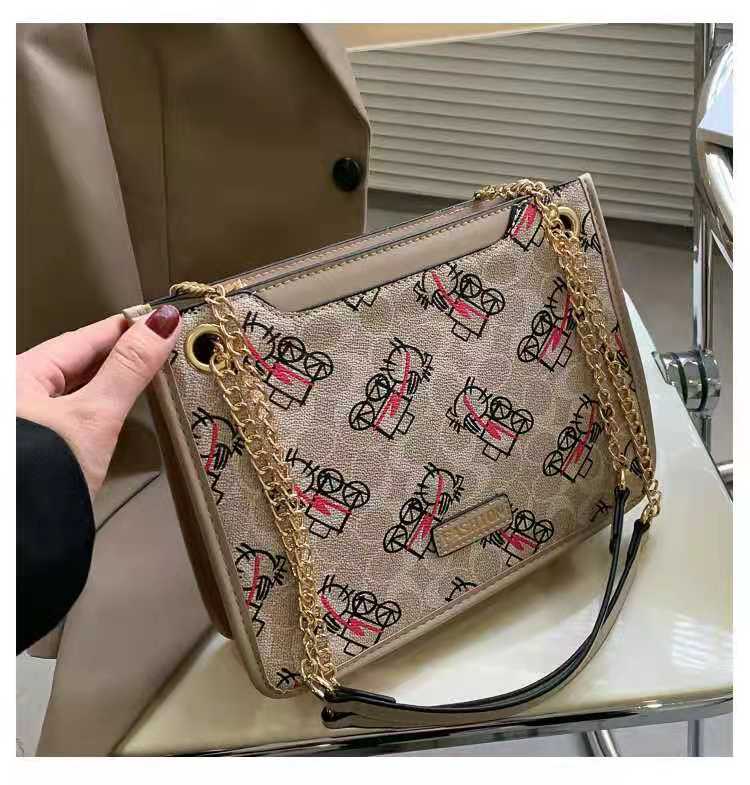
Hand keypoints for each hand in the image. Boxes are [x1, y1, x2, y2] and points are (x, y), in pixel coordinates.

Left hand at [16, 306, 180, 496]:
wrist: (25, 538)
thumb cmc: (45, 474)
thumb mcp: (95, 414)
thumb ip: (129, 368)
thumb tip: (162, 323)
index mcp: (21, 372)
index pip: (86, 337)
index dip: (127, 327)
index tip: (160, 320)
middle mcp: (18, 391)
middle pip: (80, 360)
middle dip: (121, 353)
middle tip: (161, 346)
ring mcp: (28, 419)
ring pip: (77, 386)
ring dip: (112, 379)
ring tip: (146, 372)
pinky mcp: (39, 444)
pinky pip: (74, 410)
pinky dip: (99, 404)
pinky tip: (115, 408)